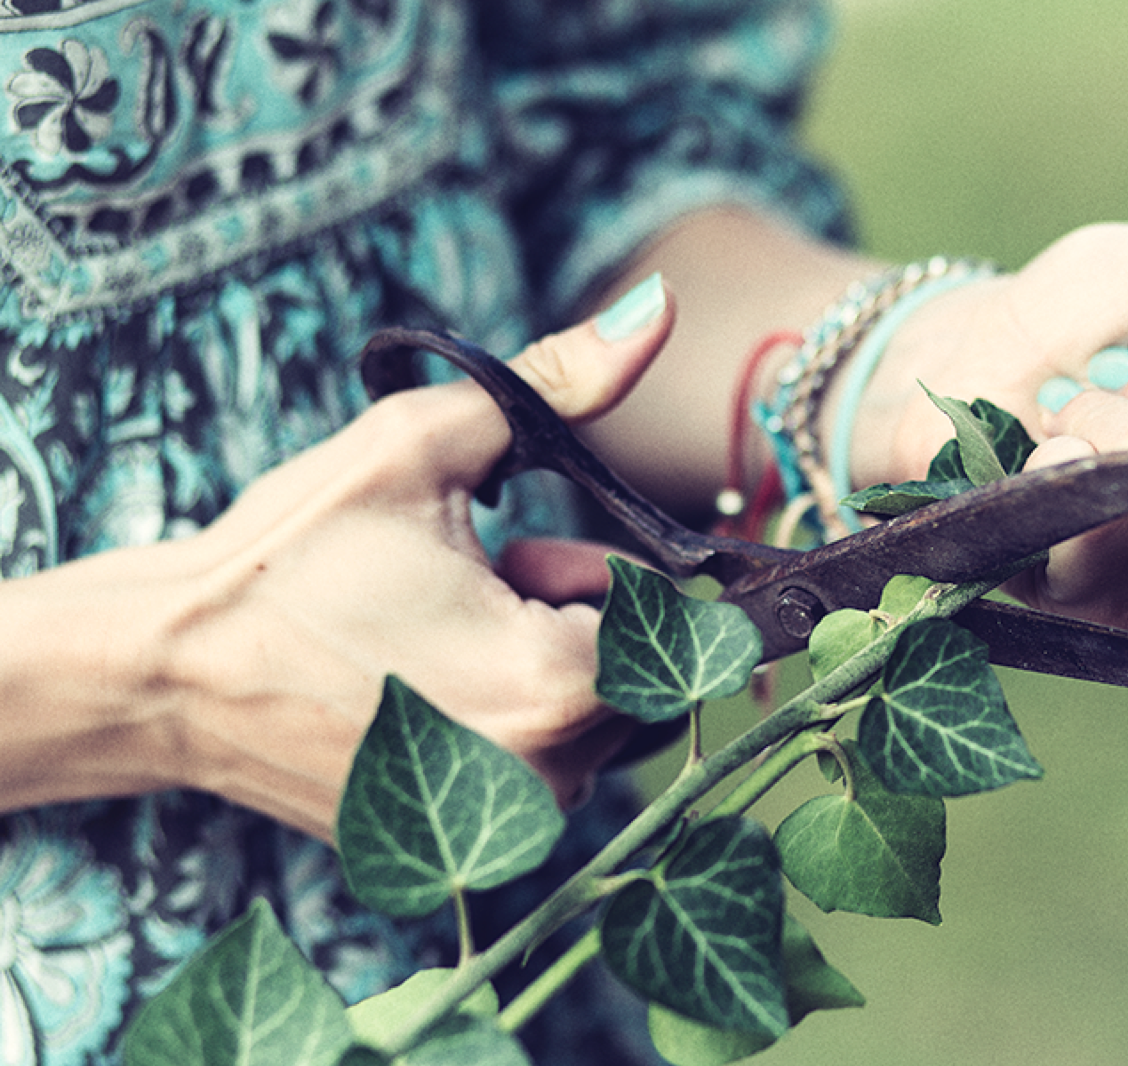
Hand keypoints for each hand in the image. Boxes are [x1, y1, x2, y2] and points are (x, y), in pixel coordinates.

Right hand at [82, 287, 672, 838]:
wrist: (169, 674)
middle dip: (579, 613)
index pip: (674, 621)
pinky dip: (509, 714)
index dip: (602, 570)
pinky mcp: (466, 844)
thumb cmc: (290, 556)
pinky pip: (540, 762)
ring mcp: (505, 824)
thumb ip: (561, 380)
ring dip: (545, 661)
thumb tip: (661, 305)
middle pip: (641, 671)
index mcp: (559, 687)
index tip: (524, 551)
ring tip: (441, 624)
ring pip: (593, 720)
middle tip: (478, 577)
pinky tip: (426, 680)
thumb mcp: (423, 443)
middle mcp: (550, 778)